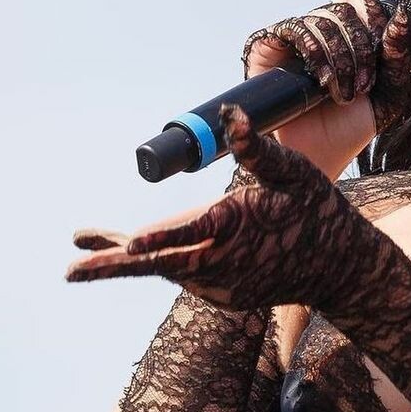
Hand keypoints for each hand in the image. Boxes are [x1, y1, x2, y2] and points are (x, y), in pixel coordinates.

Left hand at [65, 103, 353, 309]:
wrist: (341, 267)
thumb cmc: (317, 210)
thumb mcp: (293, 172)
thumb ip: (256, 149)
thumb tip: (230, 115)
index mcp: (237, 226)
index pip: (191, 234)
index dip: (159, 238)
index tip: (129, 243)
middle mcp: (224, 262)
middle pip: (160, 265)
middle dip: (111, 266)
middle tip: (69, 270)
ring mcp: (223, 285)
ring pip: (168, 268)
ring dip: (131, 257)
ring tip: (89, 242)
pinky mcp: (225, 295)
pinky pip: (187, 275)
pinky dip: (165, 260)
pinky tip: (146, 247)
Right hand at [243, 0, 410, 136]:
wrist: (317, 155)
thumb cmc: (350, 128)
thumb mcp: (388, 93)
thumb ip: (398, 56)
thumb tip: (399, 14)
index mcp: (349, 36)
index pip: (359, 0)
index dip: (374, 12)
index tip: (385, 43)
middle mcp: (320, 31)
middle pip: (344, 10)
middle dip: (360, 48)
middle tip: (363, 86)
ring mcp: (294, 38)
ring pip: (323, 20)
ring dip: (340, 58)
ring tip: (343, 94)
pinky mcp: (268, 45)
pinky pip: (295, 28)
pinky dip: (315, 51)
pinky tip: (321, 82)